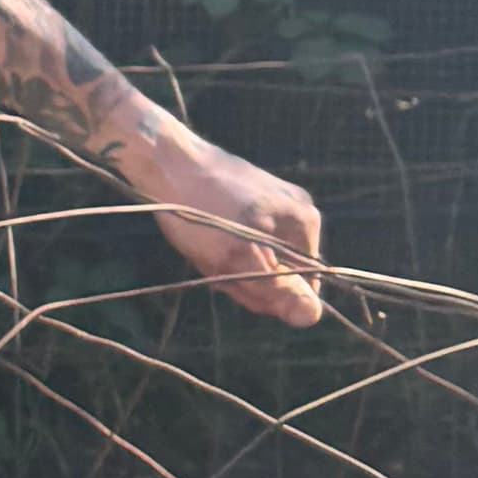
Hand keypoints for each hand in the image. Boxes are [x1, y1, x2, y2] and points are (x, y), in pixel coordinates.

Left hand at [124, 113, 326, 323]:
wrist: (165, 160)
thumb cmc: (202, 210)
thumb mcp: (239, 257)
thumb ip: (277, 289)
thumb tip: (312, 317)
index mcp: (306, 223)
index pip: (301, 287)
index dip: (266, 294)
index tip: (235, 276)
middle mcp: (296, 213)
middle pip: (277, 274)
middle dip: (243, 277)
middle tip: (214, 261)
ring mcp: (271, 206)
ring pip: (254, 260)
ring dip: (228, 265)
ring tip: (204, 247)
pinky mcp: (246, 203)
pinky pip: (241, 243)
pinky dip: (220, 249)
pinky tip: (201, 237)